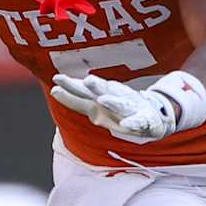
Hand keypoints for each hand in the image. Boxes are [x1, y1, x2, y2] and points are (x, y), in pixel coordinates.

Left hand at [49, 74, 178, 142]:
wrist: (152, 115)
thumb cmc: (119, 108)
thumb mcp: (95, 105)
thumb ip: (75, 100)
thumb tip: (53, 91)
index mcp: (99, 100)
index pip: (81, 95)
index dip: (70, 89)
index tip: (56, 80)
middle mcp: (113, 101)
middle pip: (102, 94)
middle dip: (94, 87)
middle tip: (87, 80)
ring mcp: (129, 109)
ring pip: (120, 105)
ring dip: (112, 102)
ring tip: (103, 99)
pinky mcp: (144, 120)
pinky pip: (138, 122)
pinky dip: (133, 123)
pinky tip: (127, 124)